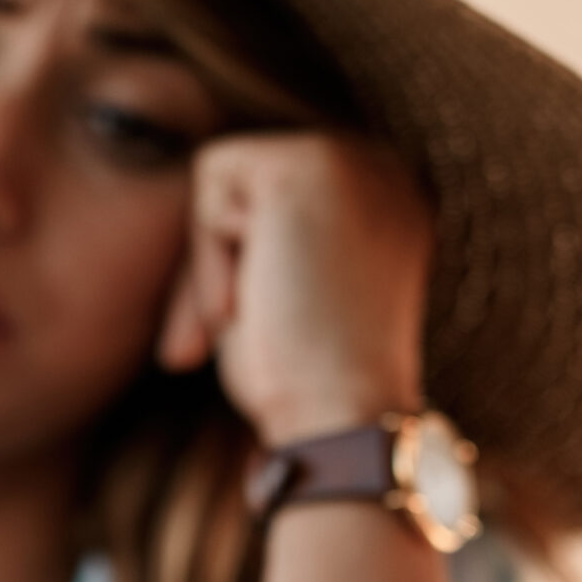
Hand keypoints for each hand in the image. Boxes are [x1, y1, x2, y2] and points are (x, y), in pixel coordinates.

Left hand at [158, 133, 433, 445]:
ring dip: (210, 262)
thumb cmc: (305, 386)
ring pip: (223, 178)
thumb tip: (197, 209)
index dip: (234, 266)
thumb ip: (256, 240)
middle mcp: (384, 169)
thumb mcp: (282, 295)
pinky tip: (246, 302)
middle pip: (245, 183)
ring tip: (247, 321)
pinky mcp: (312, 161)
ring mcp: (357, 158)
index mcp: (387, 203)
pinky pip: (212, 173)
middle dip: (210, 265)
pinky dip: (208, 249)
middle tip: (194, 352)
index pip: (270, 202)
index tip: (226, 337)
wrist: (341, 422)